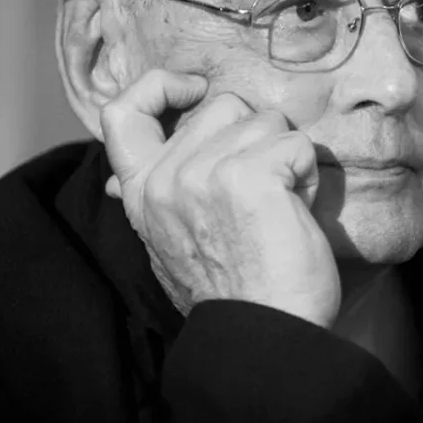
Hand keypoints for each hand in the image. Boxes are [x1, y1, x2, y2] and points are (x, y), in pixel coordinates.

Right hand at [99, 69, 340, 327]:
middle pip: (221, 105)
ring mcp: (203, 174)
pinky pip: (295, 144)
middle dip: (254, 137)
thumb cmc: (233, 291)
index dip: (159, 86)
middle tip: (261, 191)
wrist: (262, 335)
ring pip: (264, 119)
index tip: (193, 91)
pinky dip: (307, 173)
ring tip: (279, 205)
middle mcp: (165, 178)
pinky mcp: (248, 176)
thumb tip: (115, 178)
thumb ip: (156, 198)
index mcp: (141, 191)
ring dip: (284, 156)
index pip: (121, 111)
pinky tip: (295, 209)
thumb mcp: (168, 242)